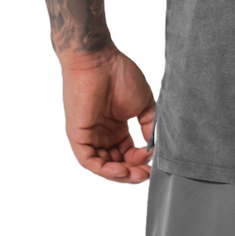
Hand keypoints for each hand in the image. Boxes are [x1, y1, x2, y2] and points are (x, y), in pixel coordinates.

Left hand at [60, 47, 156, 184]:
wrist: (98, 60)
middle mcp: (102, 135)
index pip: (127, 155)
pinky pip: (89, 161)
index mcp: (115, 128)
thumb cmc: (119, 75)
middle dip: (132, 172)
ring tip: (136, 174)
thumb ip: (150, 127)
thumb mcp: (143, 106)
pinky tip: (122, 169)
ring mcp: (89, 136)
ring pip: (103, 166)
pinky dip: (105, 169)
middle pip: (116, 164)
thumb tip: (156, 149)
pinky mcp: (78, 136)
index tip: (153, 159)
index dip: (140, 161)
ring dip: (120, 174)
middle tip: (146, 174)